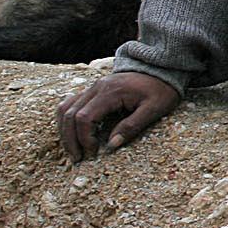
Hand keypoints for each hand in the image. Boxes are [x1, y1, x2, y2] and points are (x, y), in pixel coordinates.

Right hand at [56, 71, 178, 162]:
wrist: (162, 69)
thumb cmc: (161, 89)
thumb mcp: (154, 109)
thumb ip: (132, 126)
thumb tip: (111, 146)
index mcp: (111, 91)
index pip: (84, 117)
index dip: (84, 138)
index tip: (92, 153)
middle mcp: (97, 87)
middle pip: (70, 114)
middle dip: (70, 139)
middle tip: (78, 158)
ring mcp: (93, 87)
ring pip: (65, 108)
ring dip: (65, 130)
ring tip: (74, 150)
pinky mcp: (93, 90)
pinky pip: (71, 103)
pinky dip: (67, 119)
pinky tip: (73, 134)